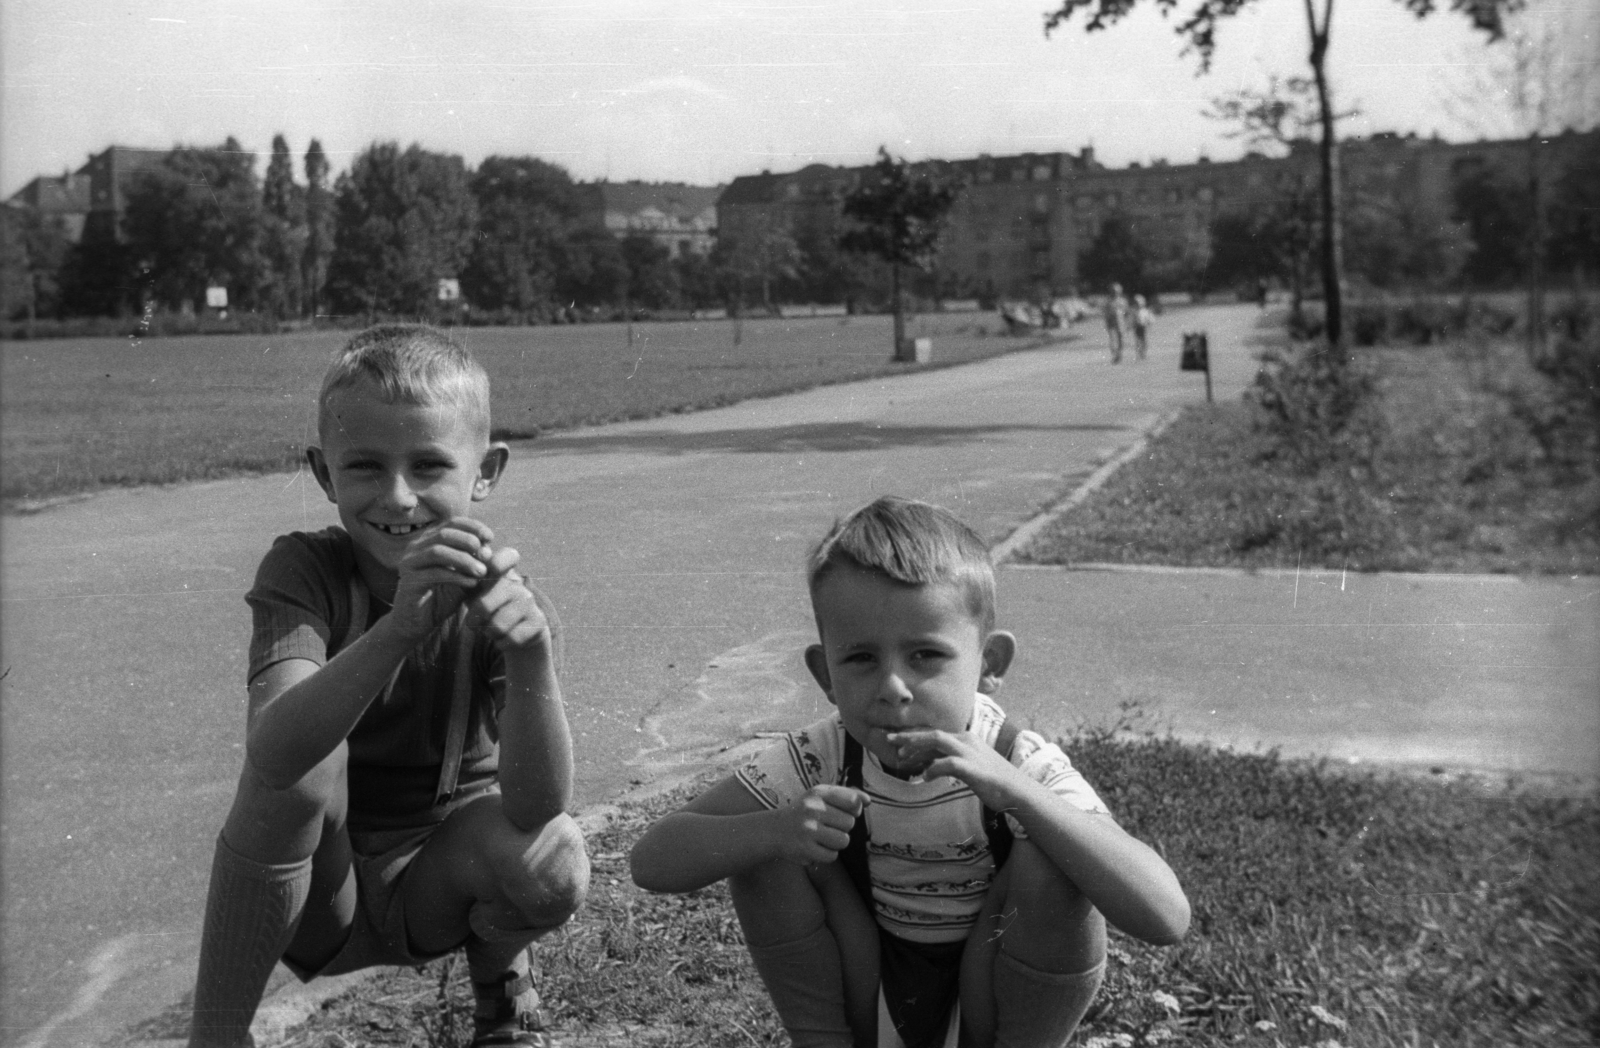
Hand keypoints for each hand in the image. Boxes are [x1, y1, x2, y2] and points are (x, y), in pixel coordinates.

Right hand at [388, 517, 495, 636]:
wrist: (417, 623)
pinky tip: (471, 583)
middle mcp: (416, 547)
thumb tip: (491, 550)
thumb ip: (476, 564)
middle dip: (469, 541)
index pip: (451, 523)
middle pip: (444, 533)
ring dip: (464, 559)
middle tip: (486, 556)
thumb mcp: (464, 577)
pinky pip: (433, 573)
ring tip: (482, 572)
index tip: (490, 537)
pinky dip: (456, 576)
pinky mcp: (408, 581)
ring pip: (438, 551)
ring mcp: (410, 563)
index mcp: (430, 540)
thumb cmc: (442, 598)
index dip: (472, 526)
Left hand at [463, 545, 551, 652]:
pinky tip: (506, 638)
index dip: (497, 562)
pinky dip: (502, 643)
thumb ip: (466, 578)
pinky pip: (512, 639)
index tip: (487, 571)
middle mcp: (518, 584)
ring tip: (492, 629)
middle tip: (474, 622)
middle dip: (474, 620)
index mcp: (501, 572)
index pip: (507, 556)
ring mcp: (530, 602)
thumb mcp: (475, 592)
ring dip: (489, 633)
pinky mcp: (539, 621)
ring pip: (498, 626)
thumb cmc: (489, 607)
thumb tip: (465, 564)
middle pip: (484, 605)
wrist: (519, 631)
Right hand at [771, 784, 868, 865]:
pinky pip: (833, 856)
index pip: (853, 801)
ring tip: (822, 838)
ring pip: (844, 841)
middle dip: (842, 827)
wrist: (773, 830)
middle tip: (825, 826)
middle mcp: (813, 808)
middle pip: (850, 823)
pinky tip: (815, 847)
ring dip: (836, 842)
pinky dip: (827, 854)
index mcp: (818, 793)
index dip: (854, 809)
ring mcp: (808, 829)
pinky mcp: (805, 849)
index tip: (844, 812)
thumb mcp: (820, 797)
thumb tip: (868, 800)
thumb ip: (846, 795)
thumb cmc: (804, 812)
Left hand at [886, 729, 1022, 810]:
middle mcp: (966, 741)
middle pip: (932, 733)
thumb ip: (947, 761)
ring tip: (901, 755)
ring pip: (937, 740)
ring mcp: (970, 752)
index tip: (895, 741)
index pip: (934, 734)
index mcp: (965, 739)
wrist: (1018, 791)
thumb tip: (925, 765)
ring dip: (916, 745)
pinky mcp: (974, 768)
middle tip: (888, 740)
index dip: (914, 737)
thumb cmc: (993, 781)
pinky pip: (948, 763)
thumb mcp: (968, 766)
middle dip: (909, 736)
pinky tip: (924, 777)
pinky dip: (933, 768)